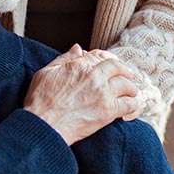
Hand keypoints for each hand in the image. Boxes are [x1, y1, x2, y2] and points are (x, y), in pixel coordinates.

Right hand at [23, 45, 143, 145]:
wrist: (43, 125)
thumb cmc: (40, 101)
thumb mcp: (46, 72)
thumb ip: (64, 59)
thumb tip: (78, 48)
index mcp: (79, 65)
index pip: (100, 56)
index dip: (107, 58)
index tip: (111, 63)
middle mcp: (94, 76)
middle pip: (117, 67)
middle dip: (124, 70)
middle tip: (127, 75)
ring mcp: (103, 93)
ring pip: (126, 85)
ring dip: (131, 87)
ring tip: (132, 91)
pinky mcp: (108, 111)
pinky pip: (129, 104)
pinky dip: (133, 105)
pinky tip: (132, 107)